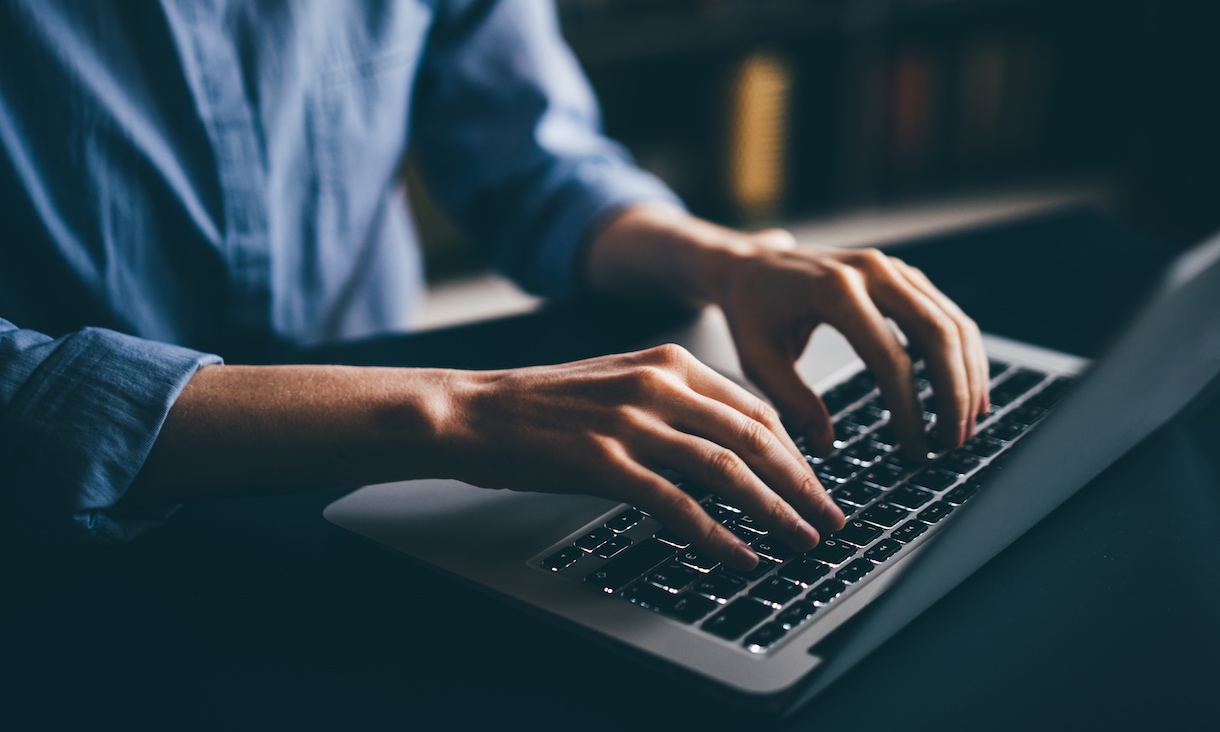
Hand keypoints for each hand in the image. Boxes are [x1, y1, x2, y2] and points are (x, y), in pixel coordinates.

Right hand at [441, 344, 845, 568]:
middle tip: (829, 518)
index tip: (813, 482)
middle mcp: (658, 385)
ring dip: (774, 511)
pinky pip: (678, 504)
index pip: (754, 407)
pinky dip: (717, 535)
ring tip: (802, 541)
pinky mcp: (605, 462)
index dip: (793, 450)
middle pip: (753, 438)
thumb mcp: (619, 380)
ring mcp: (632, 423)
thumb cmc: (544, 403)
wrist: (474, 411)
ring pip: (727, 470)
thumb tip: (727, 442)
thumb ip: (674, 401)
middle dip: (801, 483)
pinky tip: (740, 555)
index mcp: (667, 361)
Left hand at [716, 232, 989, 457]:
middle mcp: (872, 271)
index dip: (909, 409)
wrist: (753, 265)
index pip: (888, 357)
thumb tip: (827, 447)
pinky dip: (965, 354)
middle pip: (936, 334)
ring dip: (968, 376)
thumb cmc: (751, 312)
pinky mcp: (903, 275)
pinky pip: (947, 314)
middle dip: (954, 393)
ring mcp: (892, 268)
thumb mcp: (757, 359)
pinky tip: (968, 390)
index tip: (917, 449)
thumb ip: (791, 402)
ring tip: (966, 425)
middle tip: (954, 441)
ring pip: (952, 322)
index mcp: (834, 290)